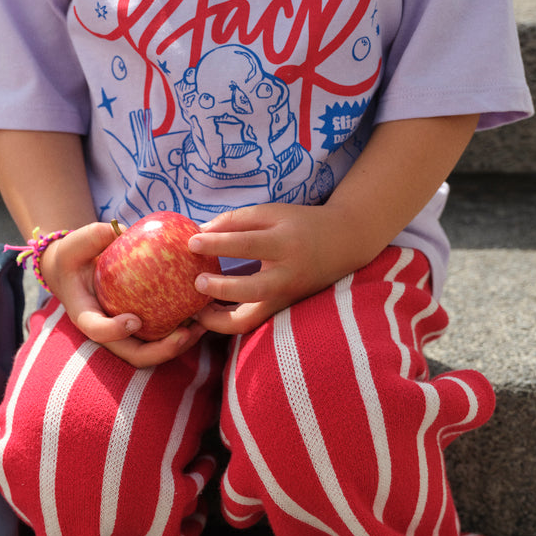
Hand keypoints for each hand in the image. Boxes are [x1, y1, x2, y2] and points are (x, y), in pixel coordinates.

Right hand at [40, 222, 208, 367]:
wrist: (75, 270)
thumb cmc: (74, 255)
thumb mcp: (76, 243)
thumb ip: (94, 236)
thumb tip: (122, 231)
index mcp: (85, 314)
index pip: (97, 330)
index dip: (114, 331)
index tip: (134, 320)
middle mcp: (107, 331)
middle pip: (133, 354)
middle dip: (160, 351)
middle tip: (184, 334)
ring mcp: (125, 334)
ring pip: (152, 353)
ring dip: (177, 346)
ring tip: (201, 328)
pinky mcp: (141, 328)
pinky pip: (161, 336)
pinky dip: (182, 333)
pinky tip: (203, 315)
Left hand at [187, 203, 344, 335]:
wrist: (344, 244)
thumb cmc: (301, 224)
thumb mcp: (272, 213)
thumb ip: (235, 221)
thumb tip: (199, 233)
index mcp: (286, 244)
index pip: (247, 244)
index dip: (217, 244)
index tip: (191, 242)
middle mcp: (288, 275)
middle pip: (252, 292)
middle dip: (220, 289)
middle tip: (196, 282)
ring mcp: (285, 298)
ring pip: (249, 321)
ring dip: (218, 320)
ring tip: (196, 309)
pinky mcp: (281, 310)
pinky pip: (250, 323)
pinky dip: (226, 321)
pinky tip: (208, 311)